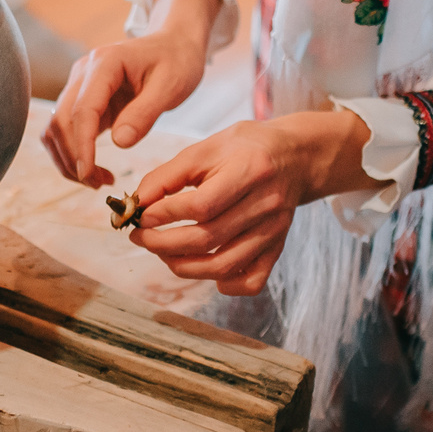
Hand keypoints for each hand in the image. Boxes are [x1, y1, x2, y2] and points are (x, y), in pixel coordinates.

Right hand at [40, 0, 218, 187]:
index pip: (82, 109)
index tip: (89, 174)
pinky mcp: (83, 99)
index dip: (81, 145)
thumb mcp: (171, 86)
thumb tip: (119, 143)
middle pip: (61, 120)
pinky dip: (72, 152)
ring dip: (68, 159)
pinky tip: (94, 169)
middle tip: (98, 185)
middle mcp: (84, 72)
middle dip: (73, 158)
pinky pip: (66, 129)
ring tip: (96, 181)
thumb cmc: (176, 61)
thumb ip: (144, 113)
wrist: (173, 44)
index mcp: (105, 64)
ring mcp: (79, 85)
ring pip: (56, 127)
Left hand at [129, 109, 378, 295]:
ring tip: (161, 252)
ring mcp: (273, 231)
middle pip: (208, 239)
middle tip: (140, 237)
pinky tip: (203, 269)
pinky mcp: (276, 248)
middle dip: (164, 244)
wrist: (295, 157)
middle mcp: (266, 204)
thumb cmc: (246, 147)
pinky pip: (252, 281)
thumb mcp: (207, 147)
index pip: (202, 205)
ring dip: (183, 266)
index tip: (142, 214)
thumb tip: (138, 202)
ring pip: (224, 265)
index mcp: (250, 169)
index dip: (165, 214)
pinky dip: (224, 284)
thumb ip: (170, 174)